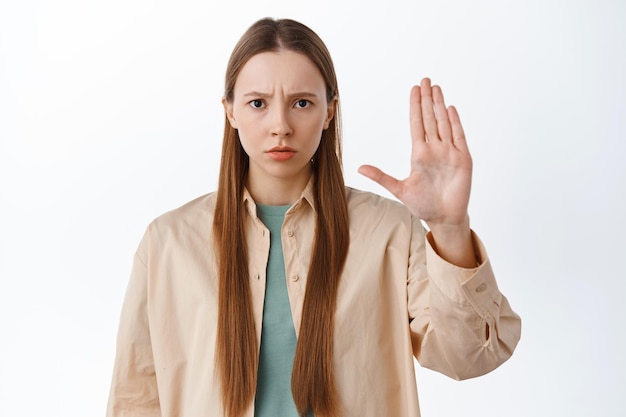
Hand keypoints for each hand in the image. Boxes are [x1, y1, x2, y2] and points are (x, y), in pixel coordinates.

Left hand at [359, 78, 475, 265]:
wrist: (444, 218)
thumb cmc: (423, 204)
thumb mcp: (399, 189)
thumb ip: (381, 177)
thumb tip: (359, 168)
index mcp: (419, 154)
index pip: (417, 124)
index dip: (415, 106)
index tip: (414, 89)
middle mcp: (435, 149)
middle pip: (430, 118)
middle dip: (428, 99)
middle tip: (425, 80)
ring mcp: (450, 153)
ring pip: (444, 123)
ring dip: (440, 106)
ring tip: (436, 88)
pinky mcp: (463, 160)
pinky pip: (459, 137)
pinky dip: (455, 123)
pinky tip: (450, 109)